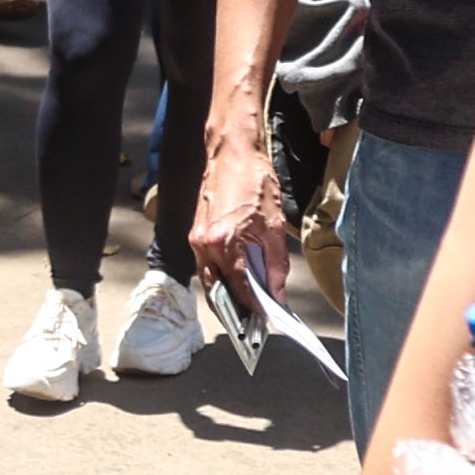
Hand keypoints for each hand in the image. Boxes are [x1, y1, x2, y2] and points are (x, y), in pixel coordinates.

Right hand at [192, 124, 291, 303]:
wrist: (233, 152)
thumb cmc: (255, 182)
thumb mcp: (275, 225)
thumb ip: (276, 264)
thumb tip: (277, 293)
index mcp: (224, 243)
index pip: (238, 287)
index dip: (253, 306)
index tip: (266, 319)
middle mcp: (204, 244)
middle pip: (217, 290)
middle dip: (234, 308)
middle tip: (253, 322)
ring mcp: (196, 238)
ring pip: (208, 278)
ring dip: (225, 294)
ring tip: (246, 306)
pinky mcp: (196, 231)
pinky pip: (206, 263)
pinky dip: (219, 276)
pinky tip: (235, 280)